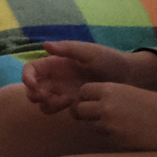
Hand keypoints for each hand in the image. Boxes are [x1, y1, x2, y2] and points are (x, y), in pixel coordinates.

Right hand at [21, 40, 144, 112]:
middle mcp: (56, 79)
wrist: (131, 78)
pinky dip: (60, 110)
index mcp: (56, 64)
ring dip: (47, 104)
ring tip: (65, 101)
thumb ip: (68, 49)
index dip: (26, 77)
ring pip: (42, 103)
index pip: (31, 70)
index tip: (33, 85)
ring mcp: (63, 93)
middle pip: (32, 89)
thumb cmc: (110, 60)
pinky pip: (58, 111)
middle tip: (46, 97)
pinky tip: (75, 104)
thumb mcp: (90, 52)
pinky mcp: (73, 105)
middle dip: (34, 94)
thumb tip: (45, 45)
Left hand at [70, 81, 156, 151]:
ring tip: (119, 126)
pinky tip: (127, 136)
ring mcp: (110, 126)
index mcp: (111, 90)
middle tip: (99, 117)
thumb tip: (93, 102)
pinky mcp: (117, 142)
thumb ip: (112, 96)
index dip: (87, 97)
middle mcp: (106, 106)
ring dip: (99, 127)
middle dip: (86, 114)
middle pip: (79, 110)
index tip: (94, 102)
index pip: (83, 92)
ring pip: (90, 126)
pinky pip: (104, 139)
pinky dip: (111, 138)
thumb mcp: (132, 92)